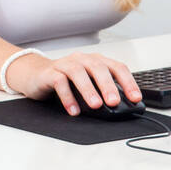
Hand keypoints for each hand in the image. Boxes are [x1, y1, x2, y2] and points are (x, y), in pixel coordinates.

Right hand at [9, 51, 141, 114]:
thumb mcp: (87, 84)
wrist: (35, 75)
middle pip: (98, 68)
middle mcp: (81, 60)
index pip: (117, 67)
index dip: (128, 82)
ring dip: (88, 90)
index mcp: (95, 61)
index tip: (135, 98)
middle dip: (108, 86)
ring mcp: (65, 64)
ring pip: (78, 73)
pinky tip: (73, 110)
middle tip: (114, 102)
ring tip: (95, 105)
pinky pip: (59, 82)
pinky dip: (67, 97)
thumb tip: (118, 108)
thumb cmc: (65, 80)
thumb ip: (101, 92)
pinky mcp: (49, 73)